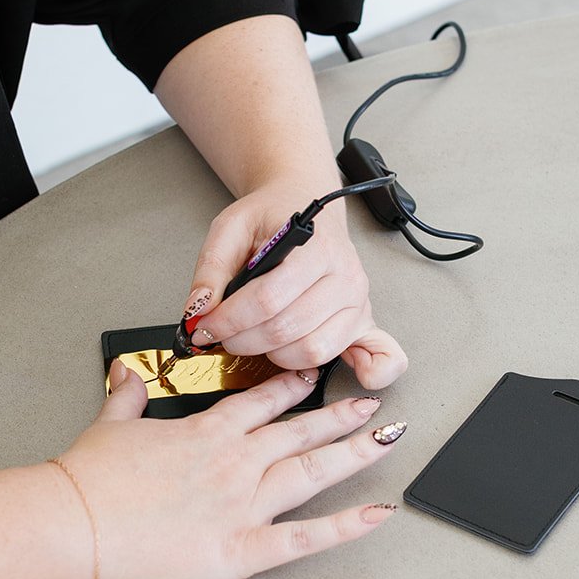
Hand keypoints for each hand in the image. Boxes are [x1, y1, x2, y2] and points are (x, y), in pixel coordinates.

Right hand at [56, 363, 405, 578]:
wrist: (75, 521)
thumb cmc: (88, 479)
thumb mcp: (109, 424)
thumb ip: (127, 396)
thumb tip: (127, 371)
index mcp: (205, 434)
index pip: (261, 402)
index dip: (292, 387)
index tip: (313, 376)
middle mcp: (234, 462)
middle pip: (300, 432)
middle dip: (340, 416)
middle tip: (372, 403)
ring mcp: (243, 503)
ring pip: (313, 472)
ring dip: (354, 453)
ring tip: (388, 438)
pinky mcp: (240, 548)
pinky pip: (304, 537)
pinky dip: (345, 527)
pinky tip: (378, 514)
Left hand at [180, 183, 407, 388]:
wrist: (303, 201)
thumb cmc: (271, 217)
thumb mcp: (231, 228)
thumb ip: (211, 269)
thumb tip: (199, 311)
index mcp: (316, 246)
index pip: (268, 299)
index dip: (229, 320)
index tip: (204, 327)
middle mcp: (345, 275)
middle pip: (288, 329)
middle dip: (243, 340)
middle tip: (221, 335)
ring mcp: (359, 302)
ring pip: (314, 351)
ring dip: (276, 356)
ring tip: (255, 340)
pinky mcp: (365, 322)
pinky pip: (379, 356)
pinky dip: (371, 372)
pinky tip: (358, 376)